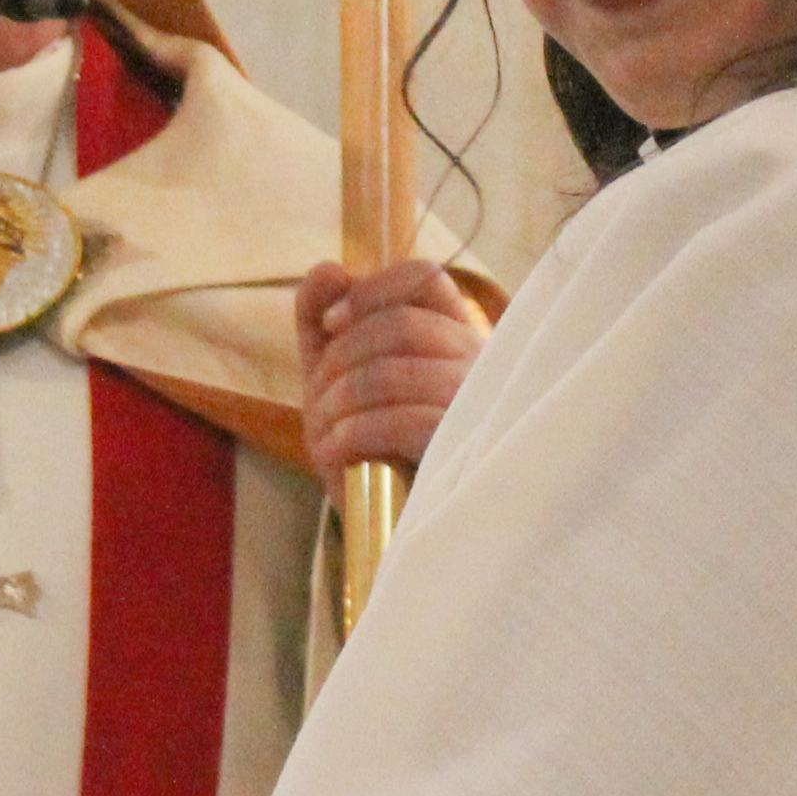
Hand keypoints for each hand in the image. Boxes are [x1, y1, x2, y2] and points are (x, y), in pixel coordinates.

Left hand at [296, 259, 484, 481]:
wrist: (390, 527)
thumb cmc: (366, 447)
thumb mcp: (332, 380)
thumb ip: (320, 324)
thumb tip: (328, 269)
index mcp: (451, 335)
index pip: (424, 278)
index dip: (371, 290)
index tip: (331, 324)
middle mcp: (475, 361)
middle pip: (401, 323)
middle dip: (342, 356)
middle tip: (319, 397)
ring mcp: (477, 404)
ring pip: (395, 371)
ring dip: (342, 399)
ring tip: (324, 431)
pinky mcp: (467, 449)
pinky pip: (405, 420)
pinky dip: (355, 433)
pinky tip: (335, 453)